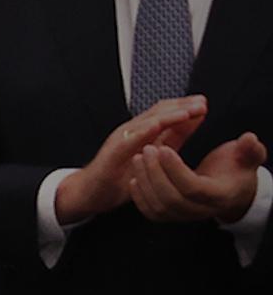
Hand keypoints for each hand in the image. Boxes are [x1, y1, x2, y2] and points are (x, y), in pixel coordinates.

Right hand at [54, 96, 207, 223]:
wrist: (91, 192)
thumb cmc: (120, 176)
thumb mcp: (153, 155)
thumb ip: (171, 139)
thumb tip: (192, 124)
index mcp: (143, 132)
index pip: (165, 113)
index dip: (185, 107)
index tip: (203, 103)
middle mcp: (132, 132)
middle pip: (159, 111)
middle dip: (181, 106)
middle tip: (201, 102)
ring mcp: (122, 139)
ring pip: (147, 121)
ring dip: (169, 114)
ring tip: (188, 111)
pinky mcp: (114, 151)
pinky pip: (130, 138)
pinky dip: (145, 129)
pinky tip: (159, 125)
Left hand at [130, 132, 267, 224]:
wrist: (232, 190)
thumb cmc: (236, 169)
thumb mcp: (247, 157)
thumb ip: (250, 149)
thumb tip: (249, 139)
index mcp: (219, 195)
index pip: (192, 187)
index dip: (175, 169)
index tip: (163, 147)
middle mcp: (201, 210)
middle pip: (171, 198)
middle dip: (155, 173)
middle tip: (146, 149)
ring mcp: (184, 216)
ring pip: (158, 207)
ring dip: (144, 181)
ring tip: (138, 157)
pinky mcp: (171, 216)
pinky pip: (151, 213)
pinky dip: (140, 197)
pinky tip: (135, 177)